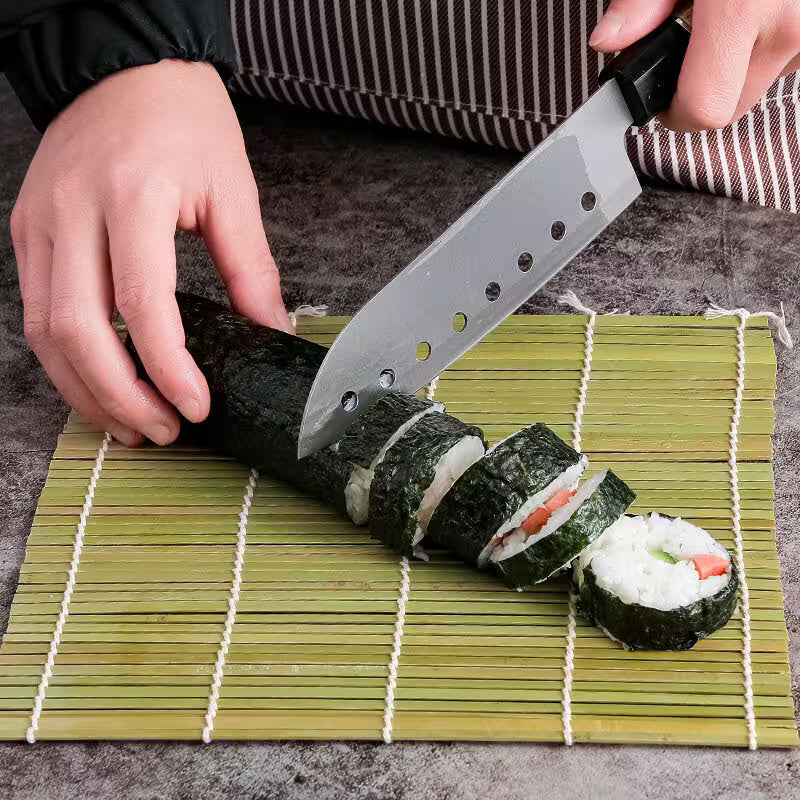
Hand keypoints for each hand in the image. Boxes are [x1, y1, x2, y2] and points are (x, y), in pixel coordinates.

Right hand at [11, 59, 291, 446]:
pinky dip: (67, 360)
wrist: (124, 68)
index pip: (142, 305)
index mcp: (132, 195)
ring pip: (45, 332)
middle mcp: (73, 212)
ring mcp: (40, 223)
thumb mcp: (233, 189)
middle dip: (121, 397)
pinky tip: (101, 384)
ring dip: (87, 391)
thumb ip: (251, 269)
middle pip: (78, 331)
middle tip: (165, 430)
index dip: (169, 369)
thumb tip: (271, 333)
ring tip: (133, 424)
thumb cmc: (183, 118)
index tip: (198, 406)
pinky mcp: (27, 232)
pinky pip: (36, 312)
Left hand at [590, 0, 799, 130]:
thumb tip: (609, 39)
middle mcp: (791, 25)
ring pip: (761, 81)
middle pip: (729, 104)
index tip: (661, 101)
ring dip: (739, 62)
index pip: (703, 108)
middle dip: (704, 87)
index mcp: (743, 7)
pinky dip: (769, 40)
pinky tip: (762, 6)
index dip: (675, 113)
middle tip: (692, 48)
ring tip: (735, 11)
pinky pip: (788, 56)